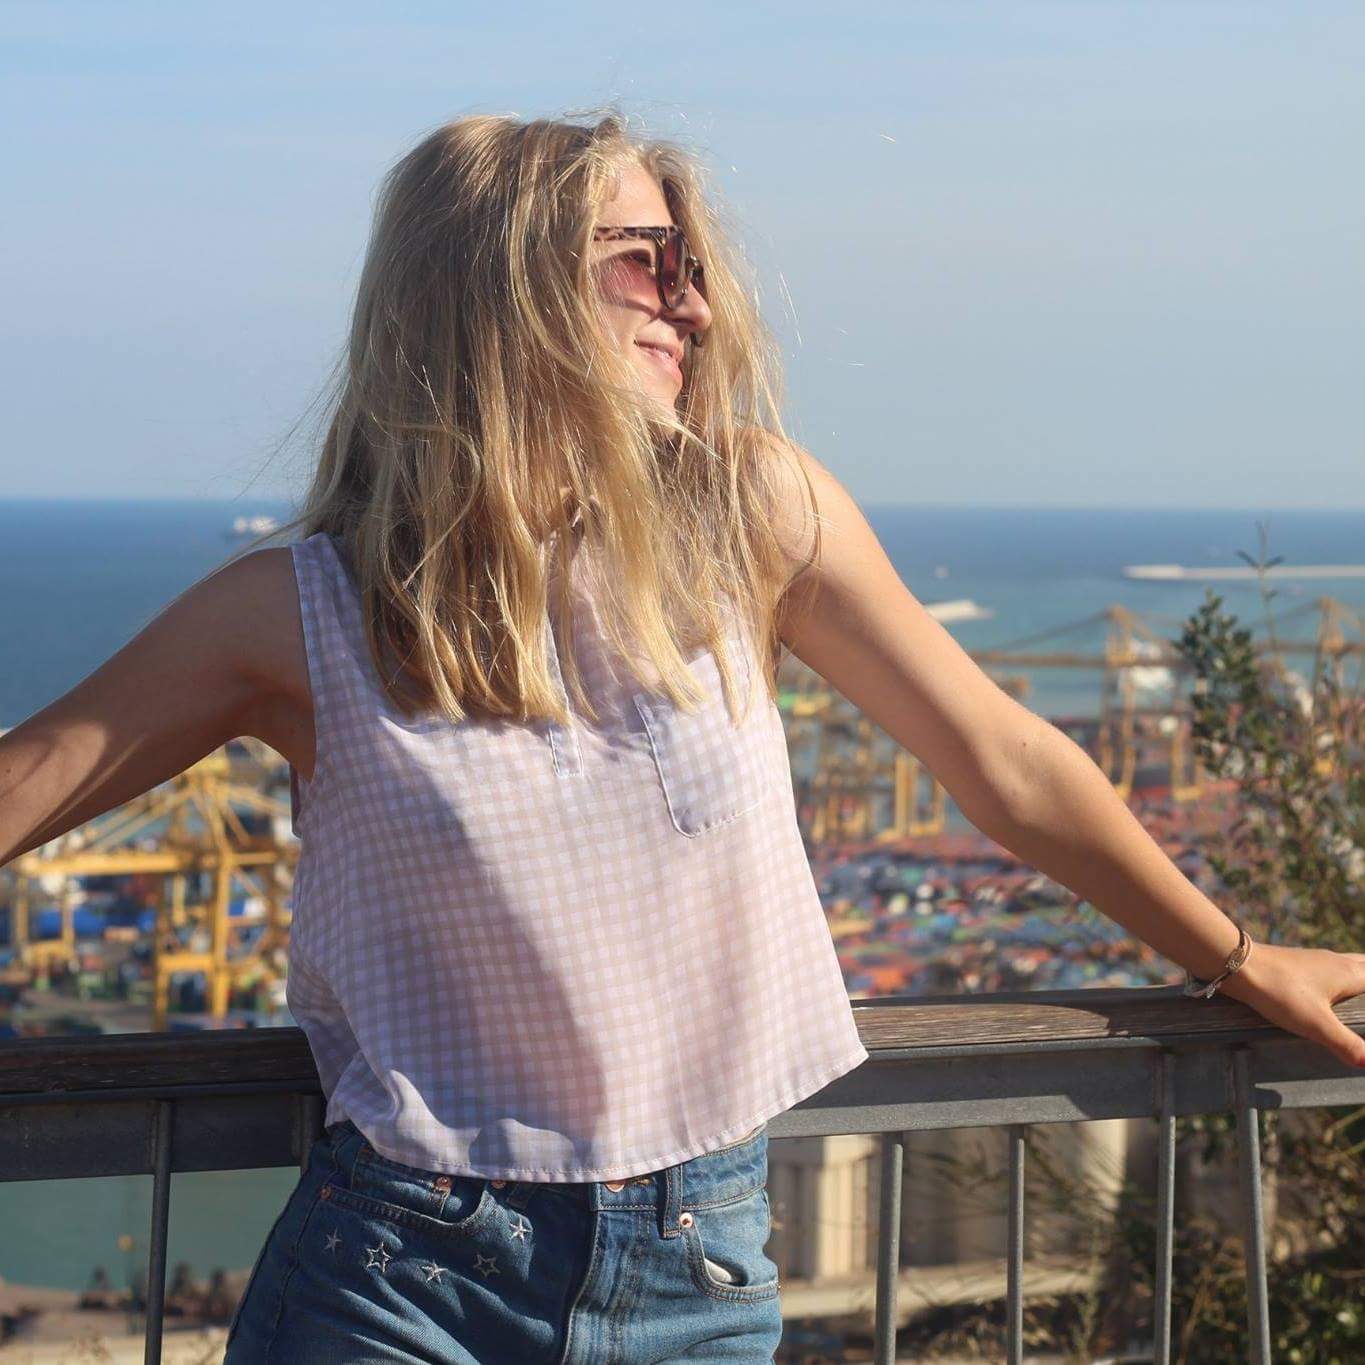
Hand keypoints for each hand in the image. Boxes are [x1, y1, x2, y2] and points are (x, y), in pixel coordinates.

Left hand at [1219, 942, 1364, 1069]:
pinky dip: (1337, 978)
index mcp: (1348, 973)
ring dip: (1358, 977)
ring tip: (1357, 997)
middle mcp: (1335, 961)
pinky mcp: (1296, 963)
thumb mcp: (1316, 1024)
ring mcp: (1314, 960)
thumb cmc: (1280, 992)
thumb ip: (1346, 1044)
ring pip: (1347, 965)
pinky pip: (1327, 968)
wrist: (1238, 965)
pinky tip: (1327, 992)